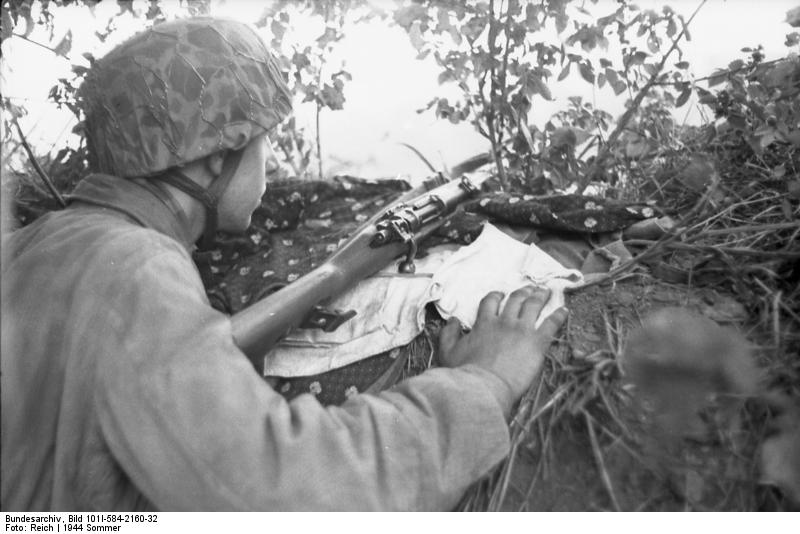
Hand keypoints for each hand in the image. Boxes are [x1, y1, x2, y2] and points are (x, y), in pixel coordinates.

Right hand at [439, 286, 566, 415]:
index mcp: (484, 323)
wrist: (484, 388)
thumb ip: (449, 334)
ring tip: (546, 292)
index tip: (500, 295)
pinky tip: (564, 311)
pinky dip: (558, 315)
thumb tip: (453, 321)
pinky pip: (551, 324)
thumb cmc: (464, 374)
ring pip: (534, 305)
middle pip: (516, 299)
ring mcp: (522, 330)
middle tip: (529, 289)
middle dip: (523, 292)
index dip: (496, 296)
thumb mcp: (448, 352)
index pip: (490, 301)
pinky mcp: (537, 342)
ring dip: (540, 297)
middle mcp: (504, 321)